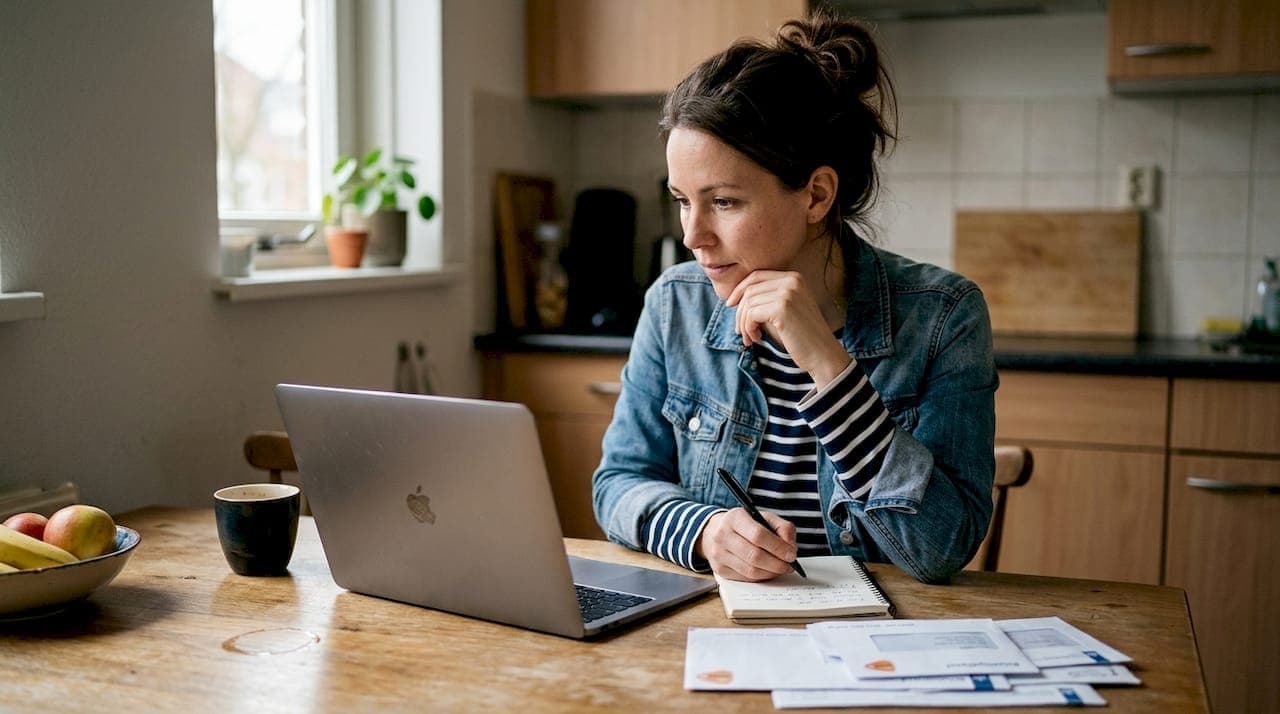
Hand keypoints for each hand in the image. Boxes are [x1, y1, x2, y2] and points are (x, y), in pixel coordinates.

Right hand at [695, 508, 798, 580]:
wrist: (715, 531)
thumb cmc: (744, 524)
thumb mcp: (764, 517)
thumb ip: (783, 528)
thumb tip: (791, 548)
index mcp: (735, 518)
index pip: (758, 535)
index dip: (778, 547)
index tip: (791, 554)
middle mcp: (723, 535)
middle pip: (754, 556)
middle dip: (777, 564)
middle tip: (789, 566)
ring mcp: (719, 554)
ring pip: (750, 571)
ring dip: (771, 573)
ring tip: (781, 569)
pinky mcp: (720, 570)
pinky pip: (746, 578)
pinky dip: (761, 577)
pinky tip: (767, 571)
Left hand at [725, 270, 850, 386]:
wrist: (822, 354)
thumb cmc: (801, 336)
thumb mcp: (783, 311)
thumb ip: (765, 299)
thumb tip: (734, 298)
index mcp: (794, 278)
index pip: (756, 276)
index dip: (739, 290)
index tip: (731, 305)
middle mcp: (792, 281)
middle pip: (750, 289)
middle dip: (740, 311)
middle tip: (740, 331)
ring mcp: (788, 293)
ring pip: (748, 303)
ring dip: (743, 323)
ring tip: (750, 338)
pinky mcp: (782, 308)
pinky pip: (751, 314)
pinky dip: (748, 328)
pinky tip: (757, 339)